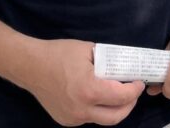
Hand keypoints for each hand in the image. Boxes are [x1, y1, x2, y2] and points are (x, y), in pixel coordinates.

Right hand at [26, 39, 143, 126]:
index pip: (121, 97)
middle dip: (129, 105)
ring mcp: (73, 118)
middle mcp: (82, 109)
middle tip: (132, 92)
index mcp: (89, 90)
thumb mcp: (87, 50)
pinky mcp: (65, 120)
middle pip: (116, 116)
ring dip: (113, 109)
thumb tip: (122, 64)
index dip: (134, 90)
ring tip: (117, 95)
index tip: (139, 82)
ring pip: (102, 120)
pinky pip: (88, 118)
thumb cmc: (58, 54)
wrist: (30, 66)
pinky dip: (96, 110)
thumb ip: (106, 60)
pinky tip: (95, 97)